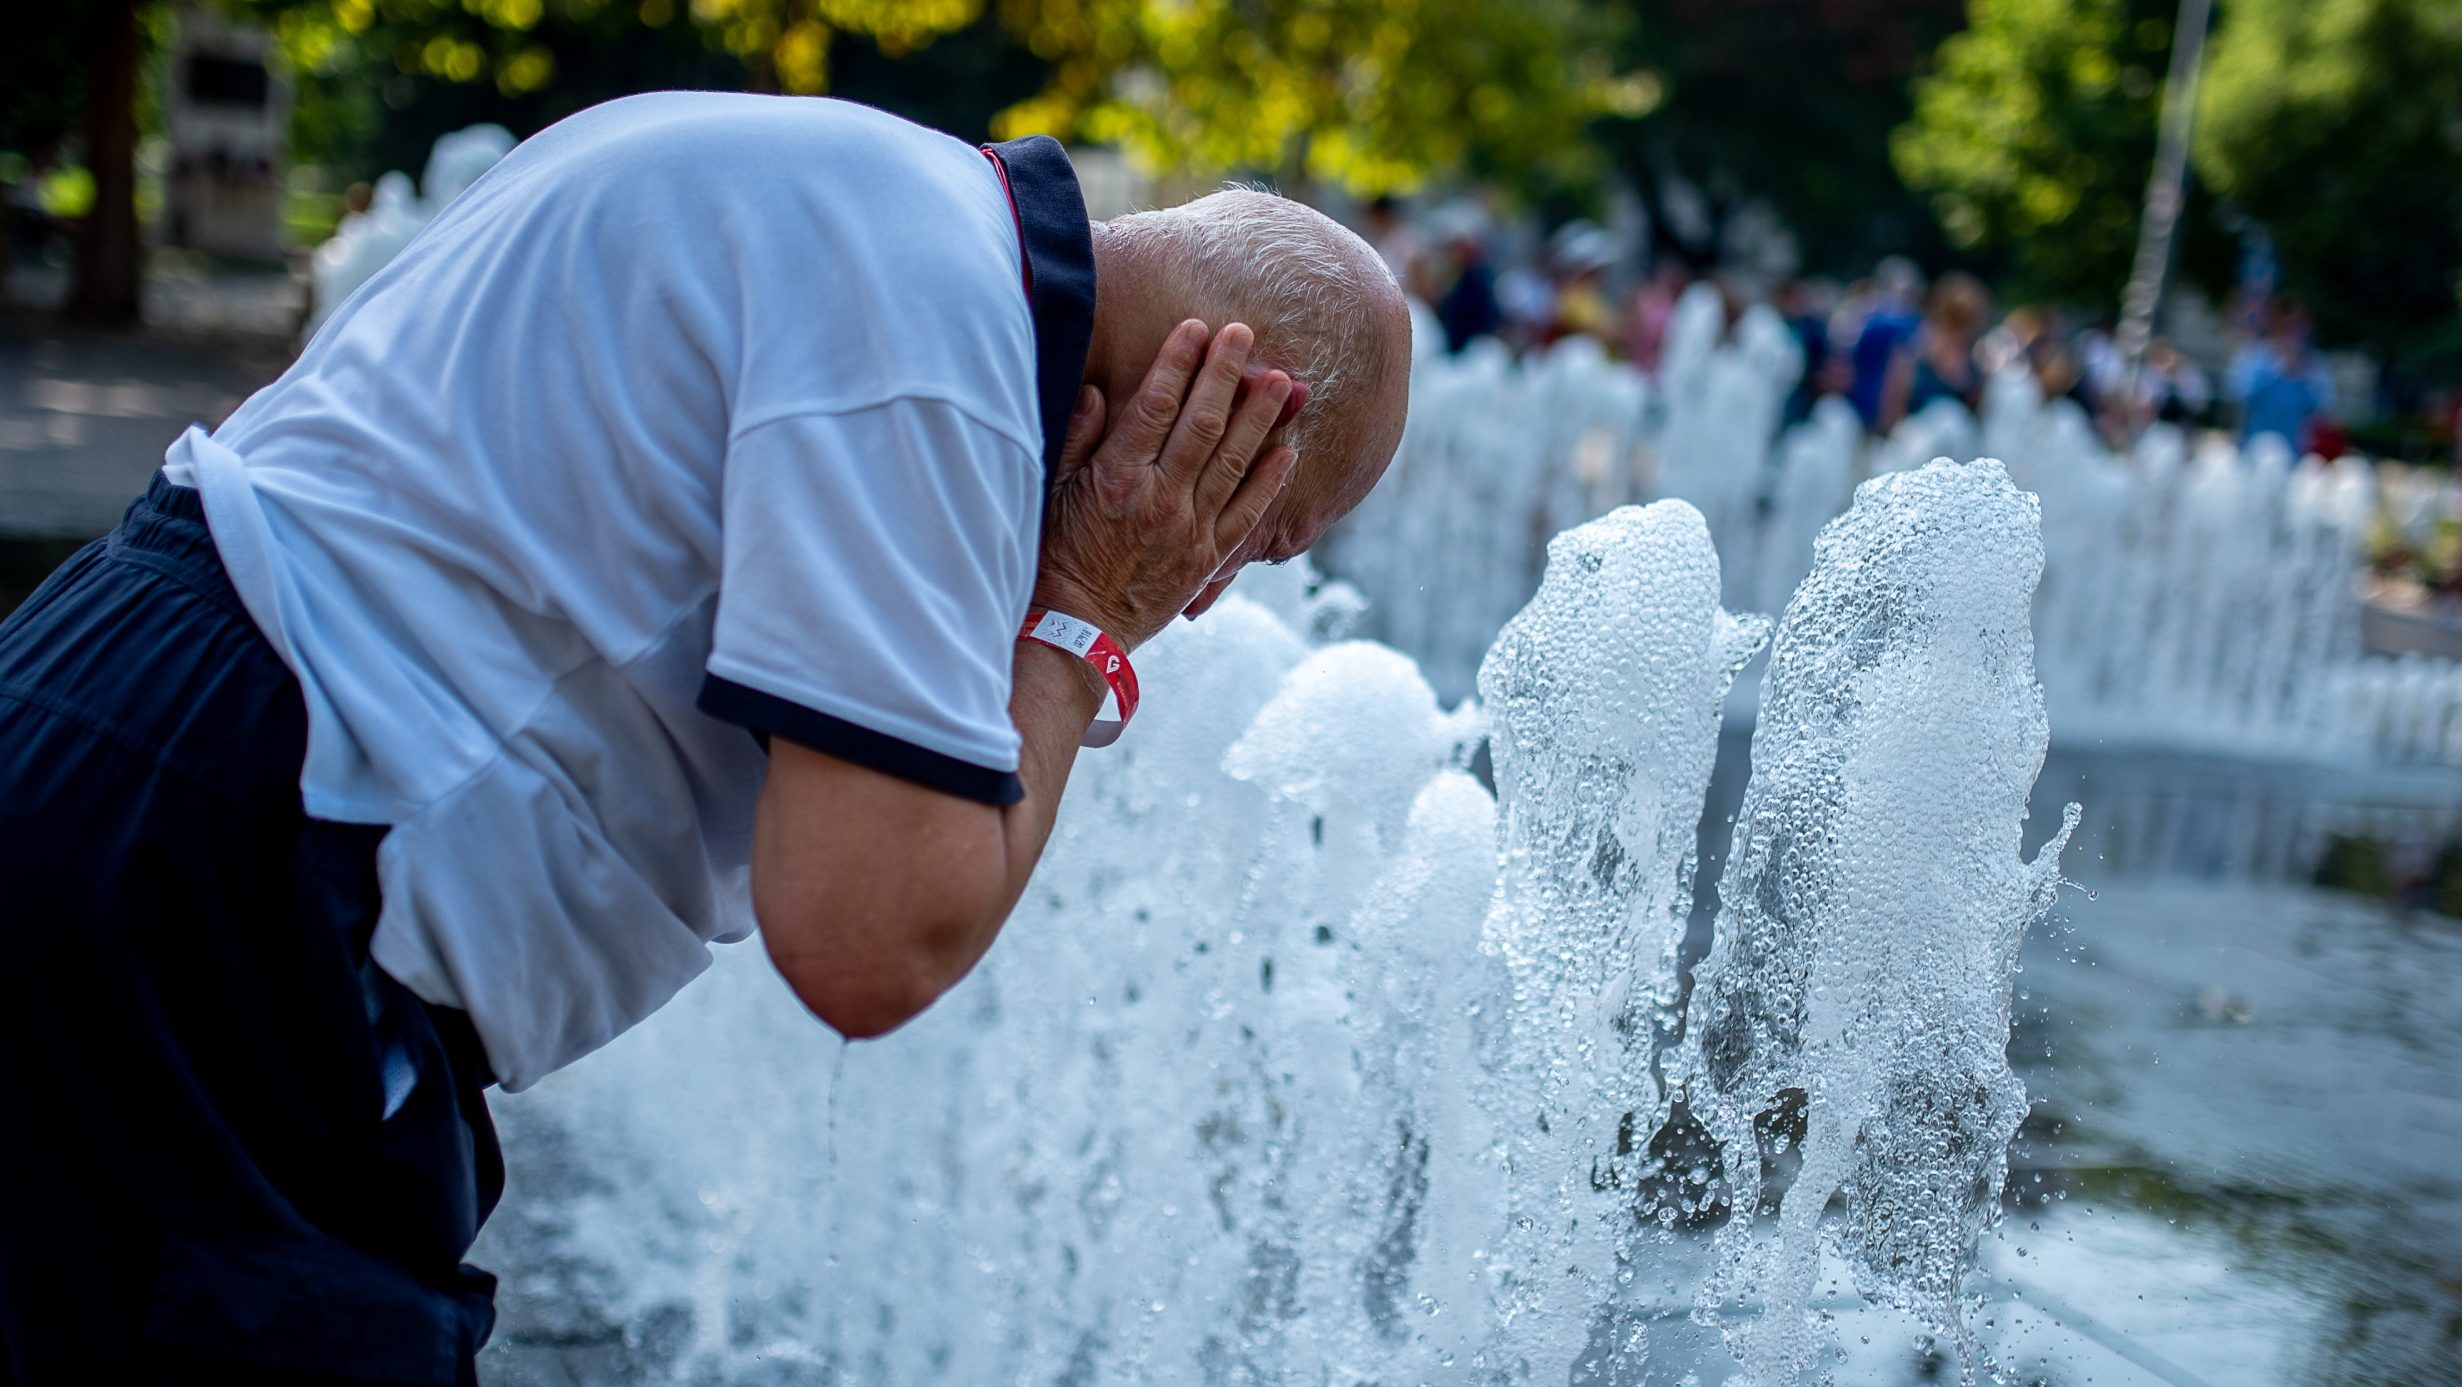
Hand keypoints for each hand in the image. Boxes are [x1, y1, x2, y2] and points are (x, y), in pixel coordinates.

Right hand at [1035, 320, 1299, 649]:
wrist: (1076, 632)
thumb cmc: (1054, 558)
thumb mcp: (1051, 494)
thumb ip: (1076, 440)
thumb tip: (1098, 390)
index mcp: (1117, 477)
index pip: (1154, 406)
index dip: (1177, 363)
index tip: (1195, 328)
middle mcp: (1160, 499)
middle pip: (1202, 424)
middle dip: (1225, 373)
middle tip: (1245, 333)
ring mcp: (1189, 530)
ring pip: (1233, 462)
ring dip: (1260, 417)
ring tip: (1279, 379)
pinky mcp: (1207, 559)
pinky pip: (1247, 514)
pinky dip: (1270, 481)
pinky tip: (1289, 450)